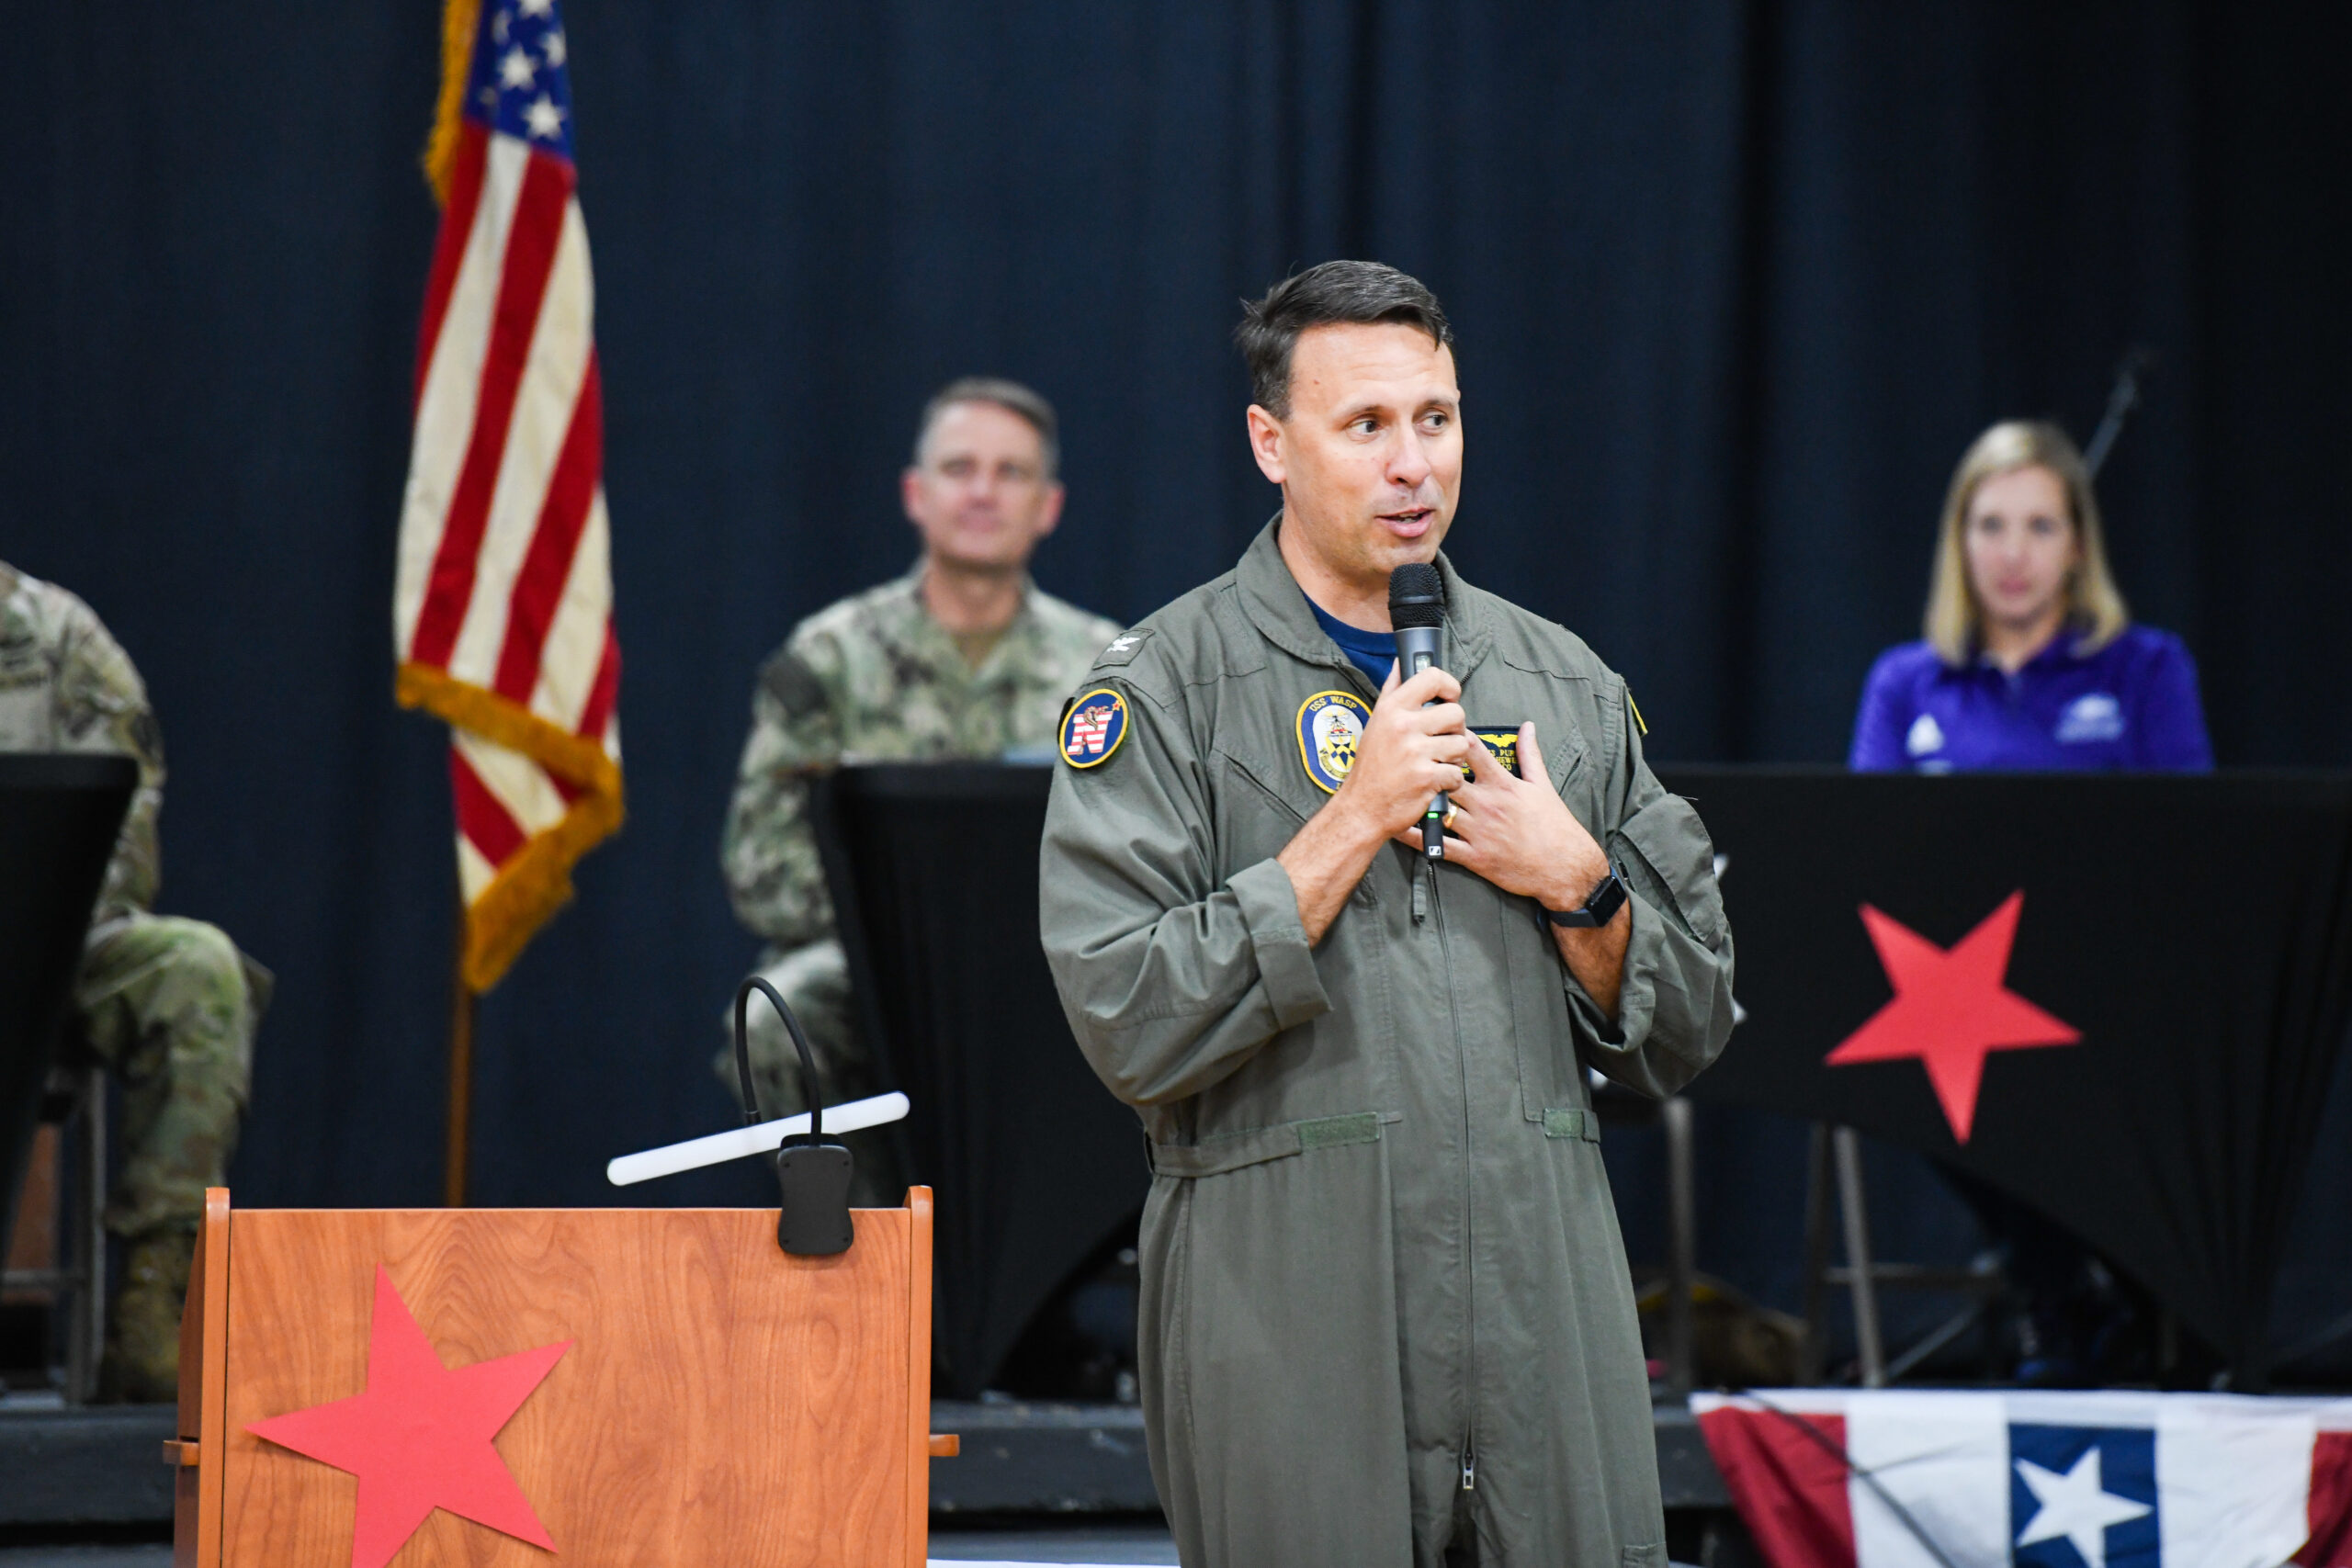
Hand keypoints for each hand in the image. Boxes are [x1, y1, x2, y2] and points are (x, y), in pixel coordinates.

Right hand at [1333, 663, 1475, 842]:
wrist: (1362, 808)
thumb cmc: (1371, 767)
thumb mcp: (1376, 722)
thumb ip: (1392, 690)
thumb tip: (1401, 662)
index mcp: (1392, 709)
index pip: (1432, 677)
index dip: (1449, 686)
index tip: (1449, 698)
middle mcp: (1403, 726)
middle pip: (1456, 713)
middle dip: (1455, 729)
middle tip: (1442, 740)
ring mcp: (1415, 752)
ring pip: (1461, 744)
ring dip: (1454, 757)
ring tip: (1436, 763)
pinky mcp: (1427, 777)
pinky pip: (1457, 773)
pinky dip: (1450, 782)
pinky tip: (1433, 782)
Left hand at [1394, 723, 1608, 911]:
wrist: (1565, 868)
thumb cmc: (1555, 825)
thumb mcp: (1543, 785)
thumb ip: (1530, 754)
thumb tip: (1528, 726)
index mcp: (1503, 784)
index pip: (1472, 750)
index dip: (1452, 735)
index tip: (1436, 726)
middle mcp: (1487, 805)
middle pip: (1447, 777)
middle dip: (1429, 766)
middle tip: (1408, 757)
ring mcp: (1479, 832)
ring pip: (1439, 810)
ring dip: (1420, 799)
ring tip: (1399, 788)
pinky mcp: (1474, 857)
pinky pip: (1438, 846)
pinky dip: (1417, 837)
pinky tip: (1399, 826)